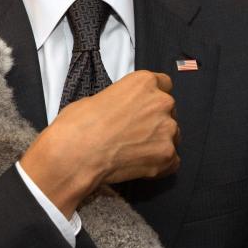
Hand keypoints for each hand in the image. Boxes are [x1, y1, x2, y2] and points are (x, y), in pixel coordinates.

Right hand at [21, 70, 179, 215]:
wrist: (75, 155)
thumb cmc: (78, 126)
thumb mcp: (95, 98)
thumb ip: (120, 101)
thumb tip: (121, 112)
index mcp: (143, 82)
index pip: (164, 83)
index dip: (152, 97)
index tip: (144, 107)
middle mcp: (160, 102)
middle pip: (169, 110)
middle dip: (155, 121)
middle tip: (134, 133)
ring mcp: (167, 130)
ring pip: (172, 136)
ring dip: (157, 142)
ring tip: (133, 152)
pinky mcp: (167, 155)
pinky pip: (171, 160)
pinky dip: (158, 164)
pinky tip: (137, 165)